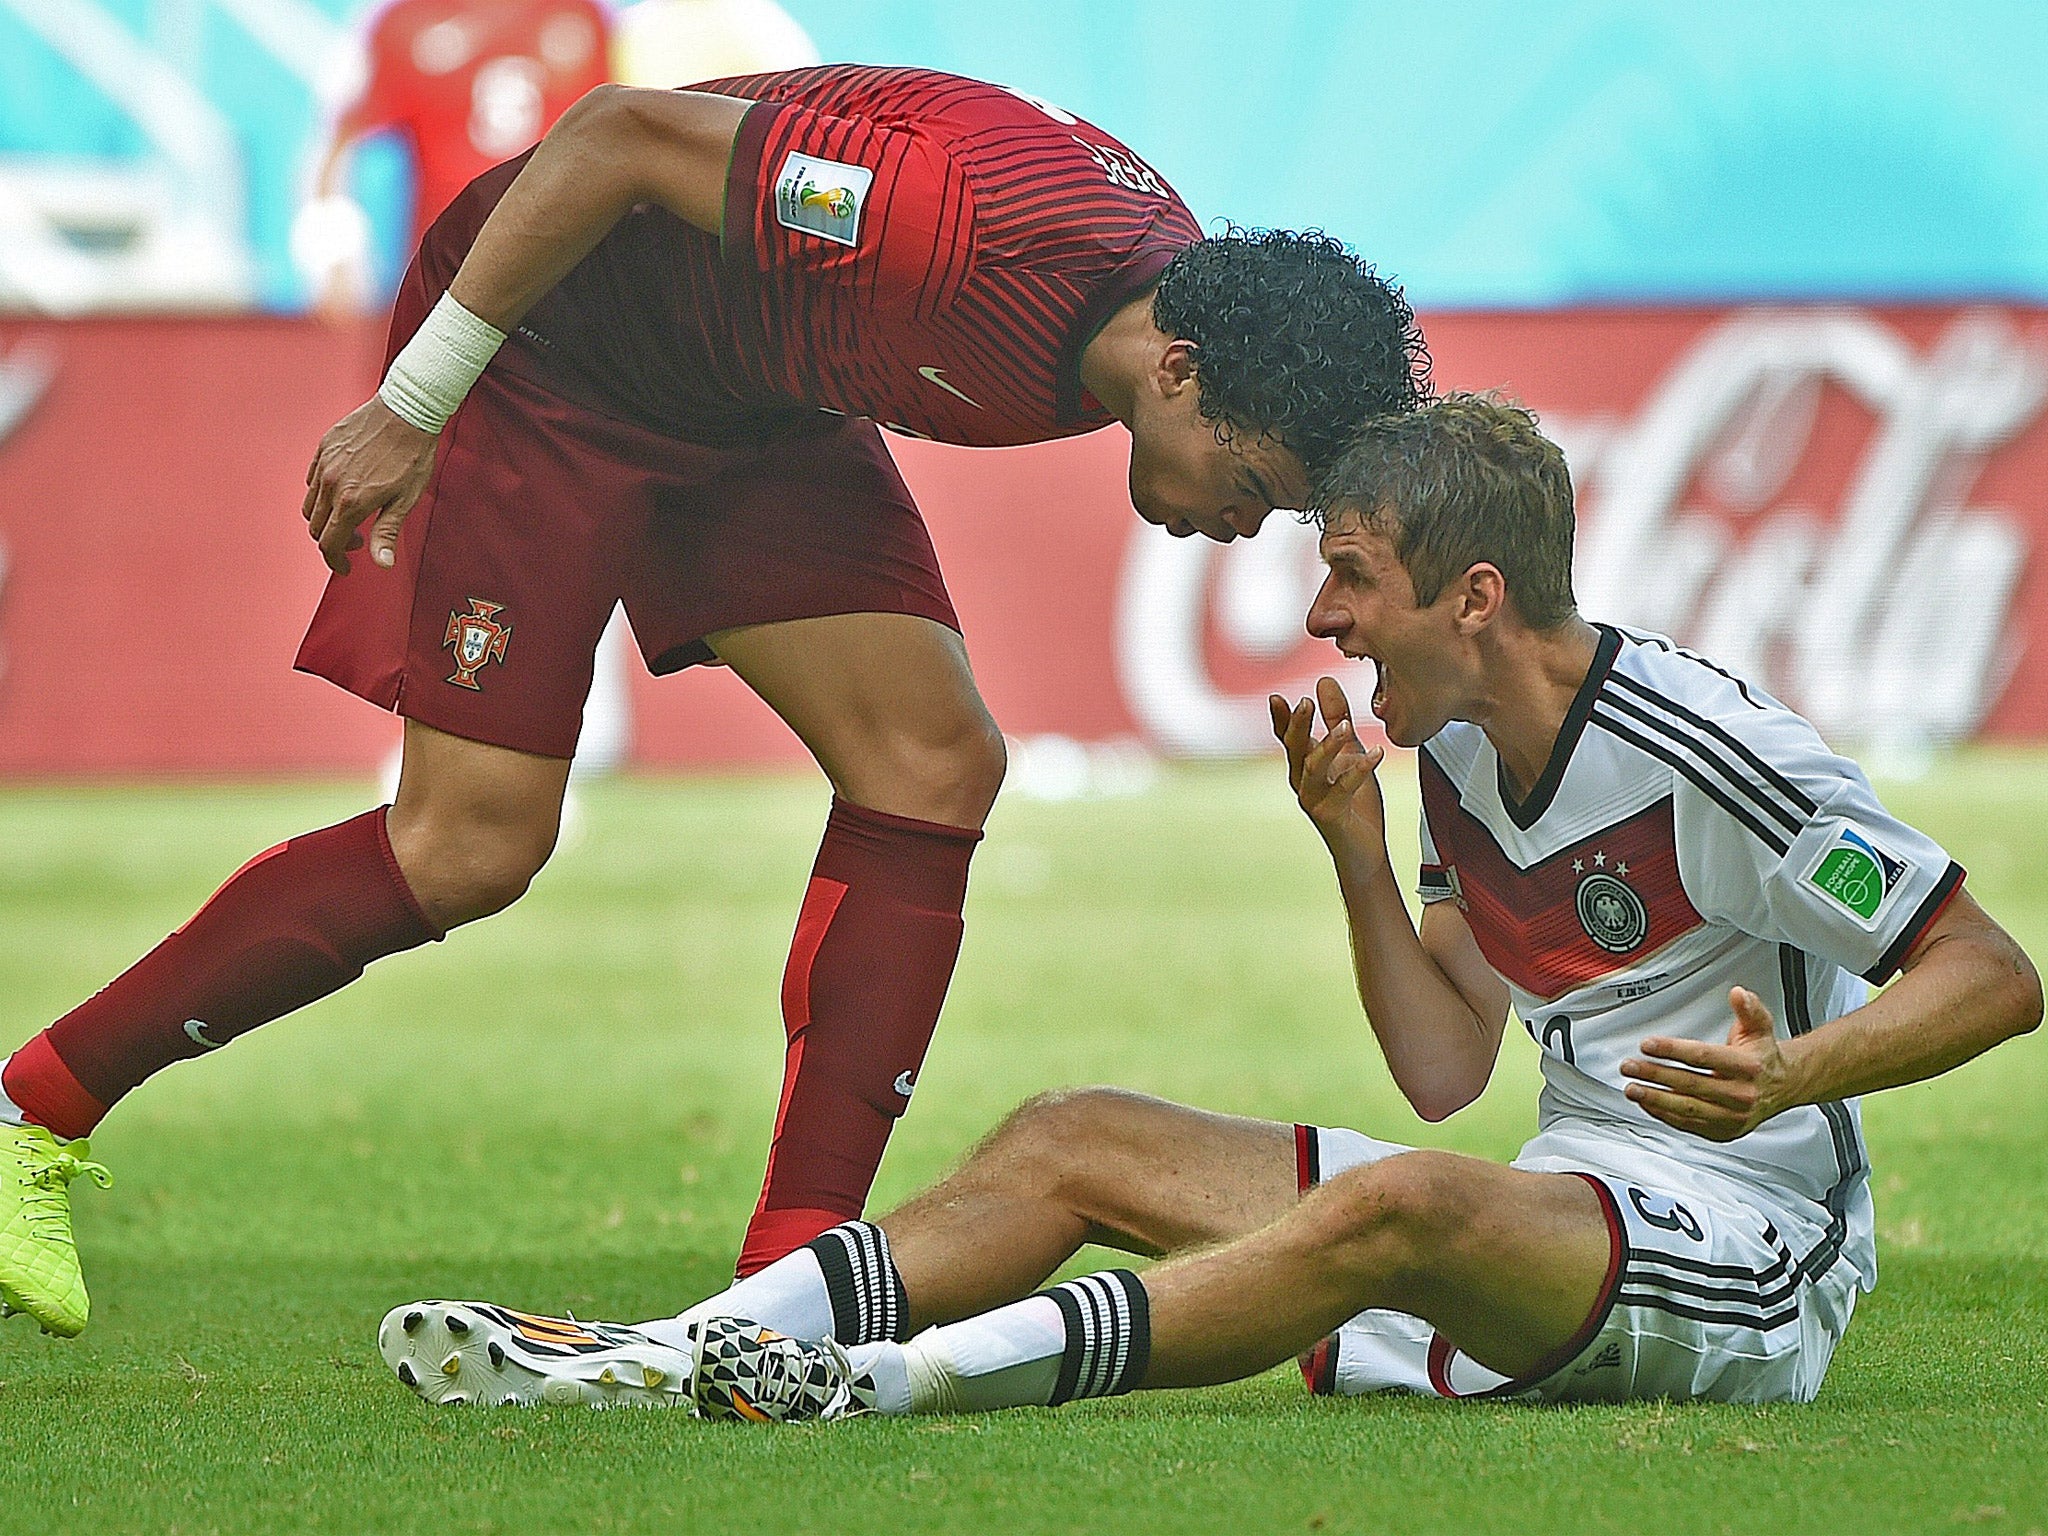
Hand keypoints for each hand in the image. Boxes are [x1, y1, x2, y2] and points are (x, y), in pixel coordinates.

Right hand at [303, 396, 437, 574]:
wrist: (407, 412)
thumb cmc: (412, 455)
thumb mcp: (406, 500)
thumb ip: (387, 533)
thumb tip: (382, 563)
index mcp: (351, 501)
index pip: (329, 543)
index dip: (336, 561)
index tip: (345, 567)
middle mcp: (331, 483)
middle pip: (316, 526)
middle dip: (333, 541)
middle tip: (358, 539)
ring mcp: (325, 463)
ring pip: (310, 504)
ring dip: (325, 519)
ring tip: (350, 516)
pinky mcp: (324, 446)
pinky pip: (312, 478)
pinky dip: (321, 493)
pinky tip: (342, 492)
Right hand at [1270, 676, 1387, 855]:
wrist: (1364, 849)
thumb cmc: (1355, 801)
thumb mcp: (1349, 752)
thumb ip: (1337, 719)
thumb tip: (1323, 681)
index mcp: (1304, 766)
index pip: (1287, 738)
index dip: (1281, 719)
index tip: (1276, 698)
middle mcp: (1302, 782)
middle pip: (1295, 749)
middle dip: (1298, 726)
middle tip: (1305, 703)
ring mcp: (1313, 800)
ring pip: (1313, 769)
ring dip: (1328, 747)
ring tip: (1345, 727)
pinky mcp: (1330, 815)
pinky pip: (1343, 789)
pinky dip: (1359, 770)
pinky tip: (1377, 754)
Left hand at [1621, 988, 1795, 1140]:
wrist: (1784, 1087)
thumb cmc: (1763, 1057)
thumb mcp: (1760, 1027)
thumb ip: (1749, 1009)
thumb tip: (1739, 994)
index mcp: (1747, 1066)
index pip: (1703, 1057)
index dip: (1672, 1050)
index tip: (1648, 1045)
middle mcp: (1741, 1094)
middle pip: (1690, 1084)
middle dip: (1655, 1075)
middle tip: (1630, 1067)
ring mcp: (1732, 1116)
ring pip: (1687, 1108)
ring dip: (1655, 1099)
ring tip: (1632, 1088)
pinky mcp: (1723, 1131)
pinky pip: (1689, 1124)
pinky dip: (1664, 1114)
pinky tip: (1648, 1103)